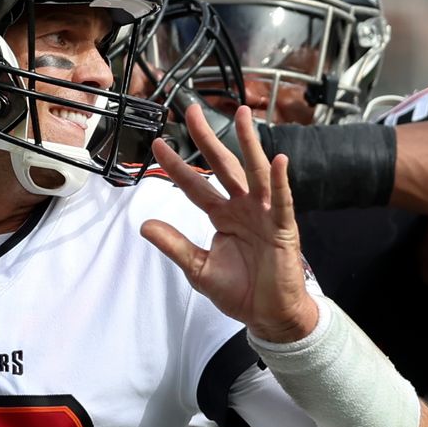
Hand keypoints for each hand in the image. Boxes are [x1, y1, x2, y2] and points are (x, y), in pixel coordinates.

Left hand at [142, 104, 318, 342]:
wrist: (268, 315)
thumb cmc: (240, 291)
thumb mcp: (198, 268)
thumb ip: (174, 245)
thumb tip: (145, 225)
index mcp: (223, 216)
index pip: (195, 185)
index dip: (177, 166)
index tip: (157, 145)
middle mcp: (243, 208)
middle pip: (223, 166)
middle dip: (208, 138)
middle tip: (191, 111)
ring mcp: (264, 214)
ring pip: (255, 172)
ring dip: (249, 143)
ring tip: (242, 114)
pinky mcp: (282, 228)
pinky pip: (281, 201)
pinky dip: (280, 182)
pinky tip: (277, 160)